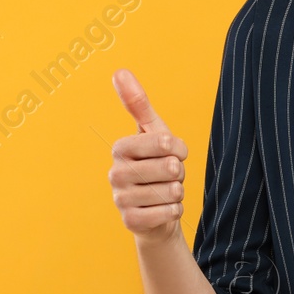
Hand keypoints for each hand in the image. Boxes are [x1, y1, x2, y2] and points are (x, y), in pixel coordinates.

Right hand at [109, 69, 188, 245]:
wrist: (155, 209)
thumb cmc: (156, 164)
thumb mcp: (153, 131)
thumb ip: (138, 104)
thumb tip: (119, 71)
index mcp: (120, 148)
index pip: (164, 142)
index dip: (178, 149)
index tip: (172, 152)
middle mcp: (115, 173)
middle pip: (169, 168)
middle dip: (179, 172)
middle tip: (169, 175)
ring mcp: (120, 199)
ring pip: (170, 192)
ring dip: (177, 192)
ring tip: (166, 191)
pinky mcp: (130, 222)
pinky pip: (167, 213)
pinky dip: (174, 211)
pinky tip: (165, 208)